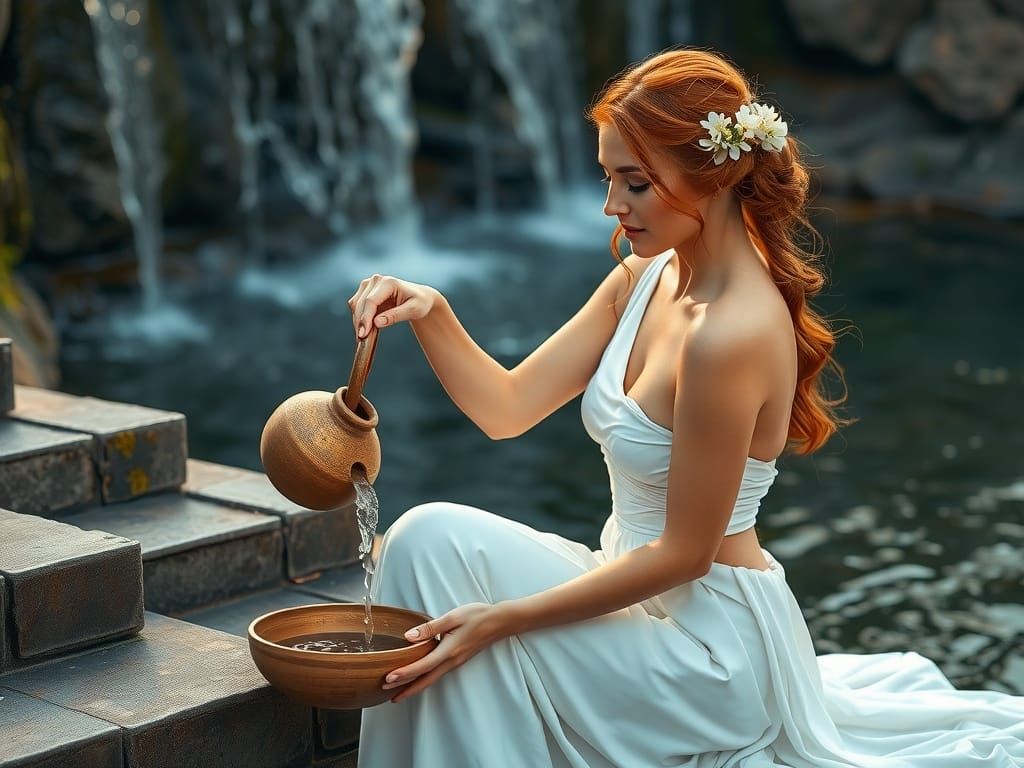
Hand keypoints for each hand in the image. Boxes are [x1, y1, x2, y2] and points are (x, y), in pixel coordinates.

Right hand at [348, 274, 438, 338]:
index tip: (363, 334)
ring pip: (355, 306)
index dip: (365, 318)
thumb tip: (376, 322)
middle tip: (362, 341)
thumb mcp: (413, 310)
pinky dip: (359, 319)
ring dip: (358, 322)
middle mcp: (376, 280)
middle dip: (360, 323)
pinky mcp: (364, 292)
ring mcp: (368, 285)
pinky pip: (356, 307)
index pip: (371, 301)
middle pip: (360, 304)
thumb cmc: (420, 302)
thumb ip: (395, 316)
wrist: (420, 298)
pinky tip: (366, 330)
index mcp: (389, 282)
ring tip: (365, 338)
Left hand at [382, 602, 511, 702]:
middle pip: (425, 680)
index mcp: (448, 651)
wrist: (499, 622)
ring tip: (399, 691)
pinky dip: (424, 679)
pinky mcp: (457, 660)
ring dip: (414, 686)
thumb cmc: (477, 616)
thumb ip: (430, 628)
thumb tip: (409, 637)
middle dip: (406, 689)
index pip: (422, 666)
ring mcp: (455, 663)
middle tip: (388, 695)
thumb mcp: (452, 617)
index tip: (388, 679)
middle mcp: (451, 662)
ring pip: (431, 679)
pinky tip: (419, 677)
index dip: (404, 674)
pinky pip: (437, 674)